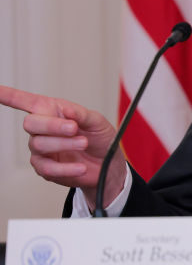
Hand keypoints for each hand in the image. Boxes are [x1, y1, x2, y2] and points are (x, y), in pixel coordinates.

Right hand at [0, 84, 123, 208]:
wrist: (108, 164)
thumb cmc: (100, 138)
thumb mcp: (97, 121)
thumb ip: (82, 114)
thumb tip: (67, 110)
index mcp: (52, 111)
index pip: (24, 101)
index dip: (8, 95)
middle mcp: (42, 129)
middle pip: (30, 123)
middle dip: (52, 126)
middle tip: (74, 128)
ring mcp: (41, 149)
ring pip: (39, 145)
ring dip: (64, 144)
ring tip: (84, 144)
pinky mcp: (46, 168)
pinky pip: (47, 168)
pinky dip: (65, 168)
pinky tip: (80, 167)